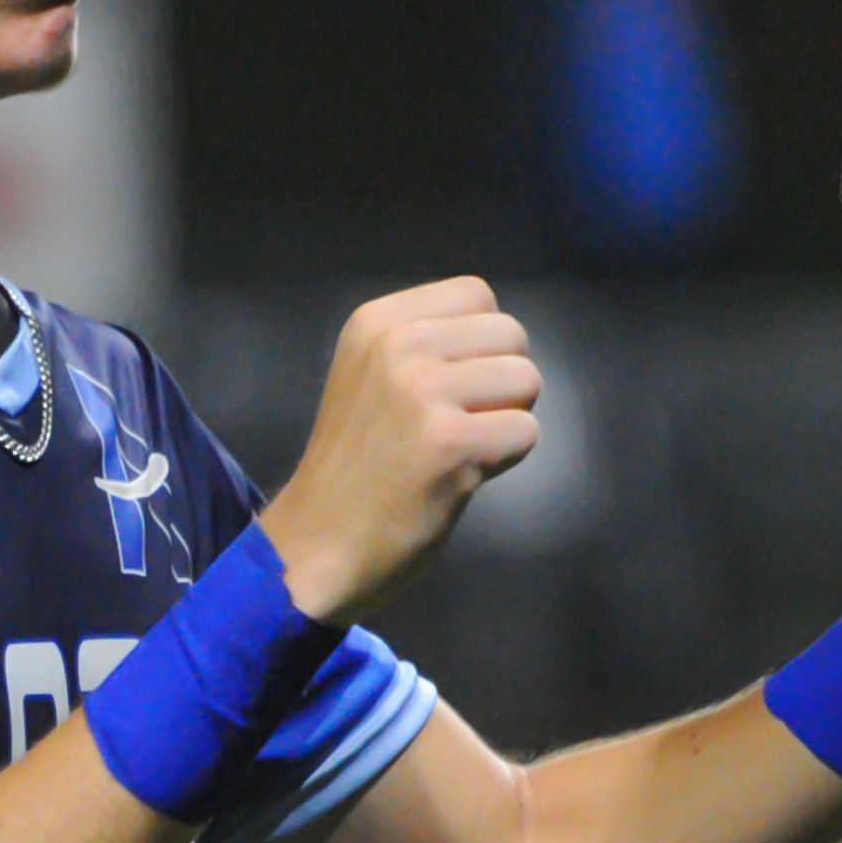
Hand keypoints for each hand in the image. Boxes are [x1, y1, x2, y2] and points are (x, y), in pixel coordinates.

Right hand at [262, 279, 541, 623]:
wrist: (315, 547)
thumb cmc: (356, 468)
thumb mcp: (372, 376)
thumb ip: (429, 344)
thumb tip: (505, 337)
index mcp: (376, 322)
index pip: (477, 295)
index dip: (481, 345)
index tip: (447, 388)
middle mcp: (396, 345)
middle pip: (511, 334)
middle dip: (502, 382)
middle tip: (458, 424)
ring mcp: (420, 391)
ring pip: (525, 379)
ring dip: (507, 419)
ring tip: (457, 448)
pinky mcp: (447, 441)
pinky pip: (526, 431)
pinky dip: (506, 459)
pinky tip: (460, 475)